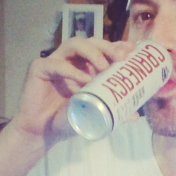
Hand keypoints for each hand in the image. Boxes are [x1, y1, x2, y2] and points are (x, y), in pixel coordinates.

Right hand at [11, 37, 135, 143]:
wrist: (45, 133)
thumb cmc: (70, 120)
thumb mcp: (95, 114)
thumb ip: (113, 111)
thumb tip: (136, 116)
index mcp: (86, 66)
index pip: (103, 50)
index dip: (117, 46)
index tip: (132, 49)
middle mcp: (72, 60)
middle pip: (91, 42)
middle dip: (108, 46)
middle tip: (122, 57)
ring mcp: (55, 62)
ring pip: (74, 44)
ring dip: (92, 52)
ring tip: (103, 67)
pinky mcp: (39, 68)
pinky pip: (56, 64)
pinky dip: (71, 71)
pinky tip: (83, 80)